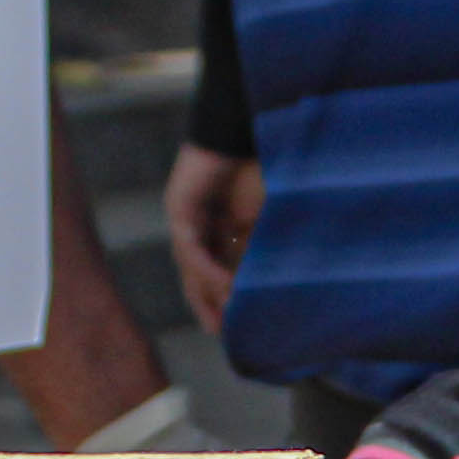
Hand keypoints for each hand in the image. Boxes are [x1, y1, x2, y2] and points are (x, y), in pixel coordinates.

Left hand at [164, 143, 261, 330]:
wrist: (245, 124)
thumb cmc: (261, 163)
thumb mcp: (268, 216)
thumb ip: (265, 246)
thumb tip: (278, 282)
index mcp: (218, 228)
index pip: (217, 274)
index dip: (227, 301)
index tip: (244, 326)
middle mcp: (197, 226)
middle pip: (196, 277)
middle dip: (210, 307)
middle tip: (227, 334)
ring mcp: (185, 217)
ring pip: (192, 267)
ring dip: (210, 293)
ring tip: (229, 317)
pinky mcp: (179, 206)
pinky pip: (191, 246)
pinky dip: (208, 268)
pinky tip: (226, 285)